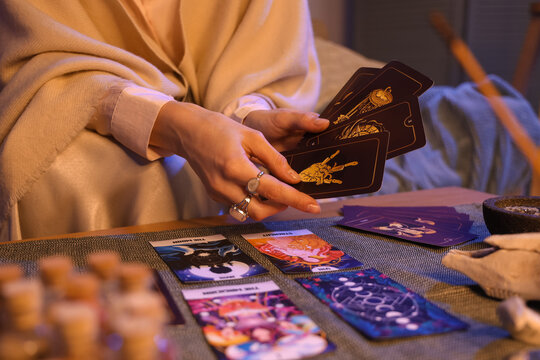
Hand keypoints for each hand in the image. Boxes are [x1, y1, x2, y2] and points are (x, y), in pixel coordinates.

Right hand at [149, 101, 321, 219]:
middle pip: (260, 211)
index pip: (272, 190)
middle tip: (291, 195)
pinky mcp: (214, 195)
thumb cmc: (221, 128)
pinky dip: (253, 201)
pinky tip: (258, 187)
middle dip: (280, 207)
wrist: (188, 131)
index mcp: (236, 167)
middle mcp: (225, 185)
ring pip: (249, 212)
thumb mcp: (253, 136)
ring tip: (276, 190)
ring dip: (267, 206)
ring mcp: (217, 193)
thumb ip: (275, 159)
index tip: (313, 206)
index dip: (296, 199)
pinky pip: (239, 205)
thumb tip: (294, 179)